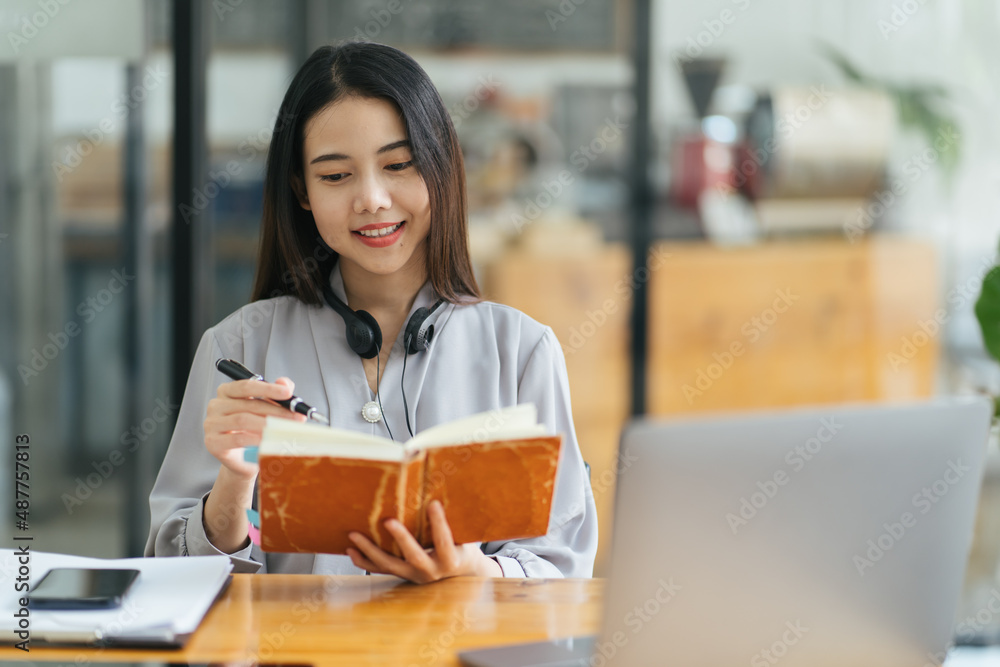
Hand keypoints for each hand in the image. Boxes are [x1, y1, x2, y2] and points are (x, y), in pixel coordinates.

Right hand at [203, 377, 305, 480]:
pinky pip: (237, 438)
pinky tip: (267, 440)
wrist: (244, 458)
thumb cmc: (254, 429)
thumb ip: (277, 393)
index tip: (288, 393)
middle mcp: (216, 405)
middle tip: (296, 417)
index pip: (247, 386)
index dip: (269, 388)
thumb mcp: (268, 408)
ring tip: (284, 429)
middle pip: (248, 404)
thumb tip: (285, 383)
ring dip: (267, 425)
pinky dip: (255, 439)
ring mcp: (211, 424)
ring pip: (243, 420)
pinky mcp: (212, 442)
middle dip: (276, 411)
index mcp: (227, 391)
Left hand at [346, 500, 502, 582]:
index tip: (433, 504)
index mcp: (449, 561)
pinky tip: (351, 550)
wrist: (459, 575)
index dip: (439, 523)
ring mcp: (414, 576)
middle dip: (401, 538)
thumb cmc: (461, 549)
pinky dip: (363, 561)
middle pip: (413, 556)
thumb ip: (452, 524)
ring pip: (389, 565)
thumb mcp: (464, 539)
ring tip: (354, 534)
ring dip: (370, 549)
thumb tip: (439, 492)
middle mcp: (430, 571)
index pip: (444, 542)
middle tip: (388, 521)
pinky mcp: (402, 576)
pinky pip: (380, 570)